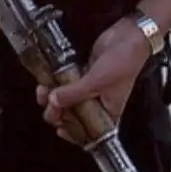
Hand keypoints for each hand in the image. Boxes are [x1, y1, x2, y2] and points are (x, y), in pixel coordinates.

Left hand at [38, 16, 151, 139]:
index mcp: (108, 114)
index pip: (89, 133)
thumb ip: (73, 93)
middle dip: (57, 113)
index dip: (72, 133)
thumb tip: (52, 102)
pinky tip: (45, 83)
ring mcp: (88, 91)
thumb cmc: (121, 63)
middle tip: (48, 103)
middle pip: (72, 117)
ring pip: (66, 101)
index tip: (59, 127)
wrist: (128, 37)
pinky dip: (55, 86)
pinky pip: (65, 86)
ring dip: (51, 99)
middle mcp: (97, 106)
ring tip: (42, 90)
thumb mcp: (97, 82)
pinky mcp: (82, 77)